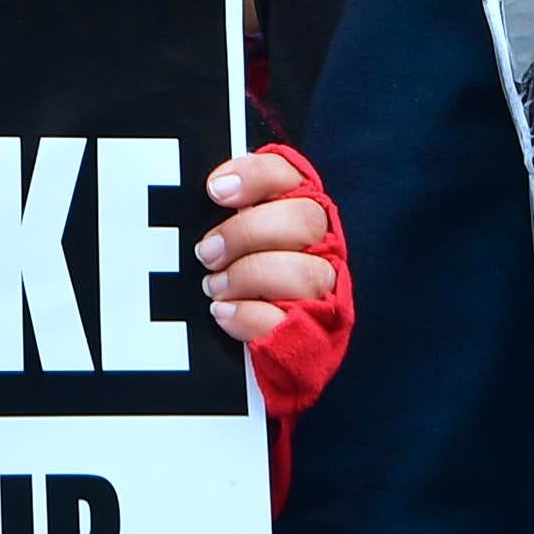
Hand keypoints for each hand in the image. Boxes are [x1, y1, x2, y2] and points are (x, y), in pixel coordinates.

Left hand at [193, 147, 339, 347]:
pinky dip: (248, 315)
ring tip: (215, 288)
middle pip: (304, 219)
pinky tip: (223, 313)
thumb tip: (212, 191)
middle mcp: (324, 248)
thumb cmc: (248, 288)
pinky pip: (287, 320)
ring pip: (303, 270)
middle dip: (246, 232)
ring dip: (247, 276)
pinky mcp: (317, 336)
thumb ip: (236, 213)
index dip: (256, 177)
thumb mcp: (239, 244)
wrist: (268, 357)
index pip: (291, 176)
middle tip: (207, 252)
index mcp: (303, 214)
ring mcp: (326, 293)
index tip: (215, 191)